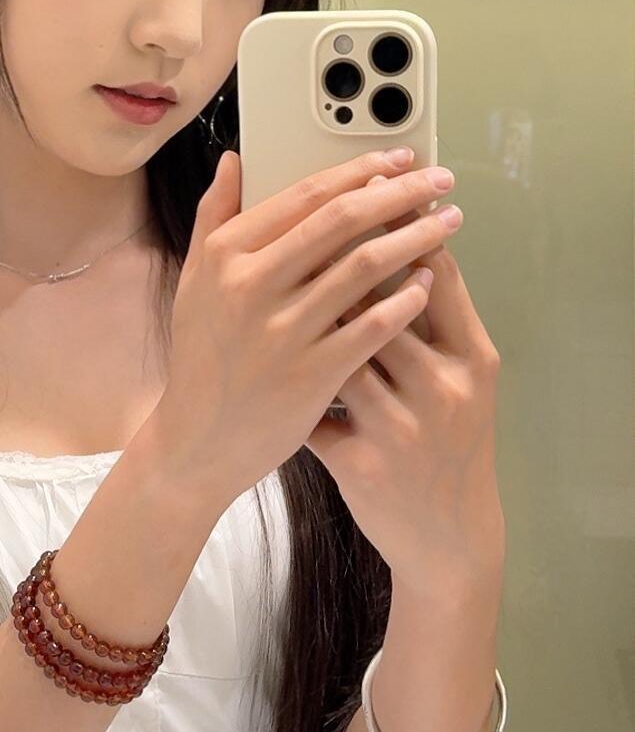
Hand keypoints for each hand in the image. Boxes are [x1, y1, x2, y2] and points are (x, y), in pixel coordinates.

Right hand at [154, 148, 460, 511]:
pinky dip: (407, 298)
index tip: (400, 160)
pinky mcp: (312, 373)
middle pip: (343, 220)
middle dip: (401, 194)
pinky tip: (430, 282)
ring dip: (416, 237)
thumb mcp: (196, 280)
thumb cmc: (202, 357)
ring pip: (365, 266)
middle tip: (440, 182)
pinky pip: (373, 325)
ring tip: (447, 223)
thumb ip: (215, 216)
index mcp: (226, 254)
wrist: (197, 440)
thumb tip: (234, 160)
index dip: (361, 170)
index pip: (306, 195)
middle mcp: (252, 285)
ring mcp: (283, 330)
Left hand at [303, 190, 505, 598]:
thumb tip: (401, 243)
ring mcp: (402, 429)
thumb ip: (435, 316)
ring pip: (340, 354)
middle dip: (336, 266)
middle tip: (299, 228)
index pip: (434, 276)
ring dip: (304, 320)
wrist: (450, 537)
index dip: (395, 231)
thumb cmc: (450, 443)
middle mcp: (442, 390)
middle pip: (381, 306)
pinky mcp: (363, 466)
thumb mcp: (462, 380)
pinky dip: (290, 386)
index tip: (361, 194)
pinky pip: (315, 411)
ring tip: (272, 288)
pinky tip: (262, 367)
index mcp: (469, 358)